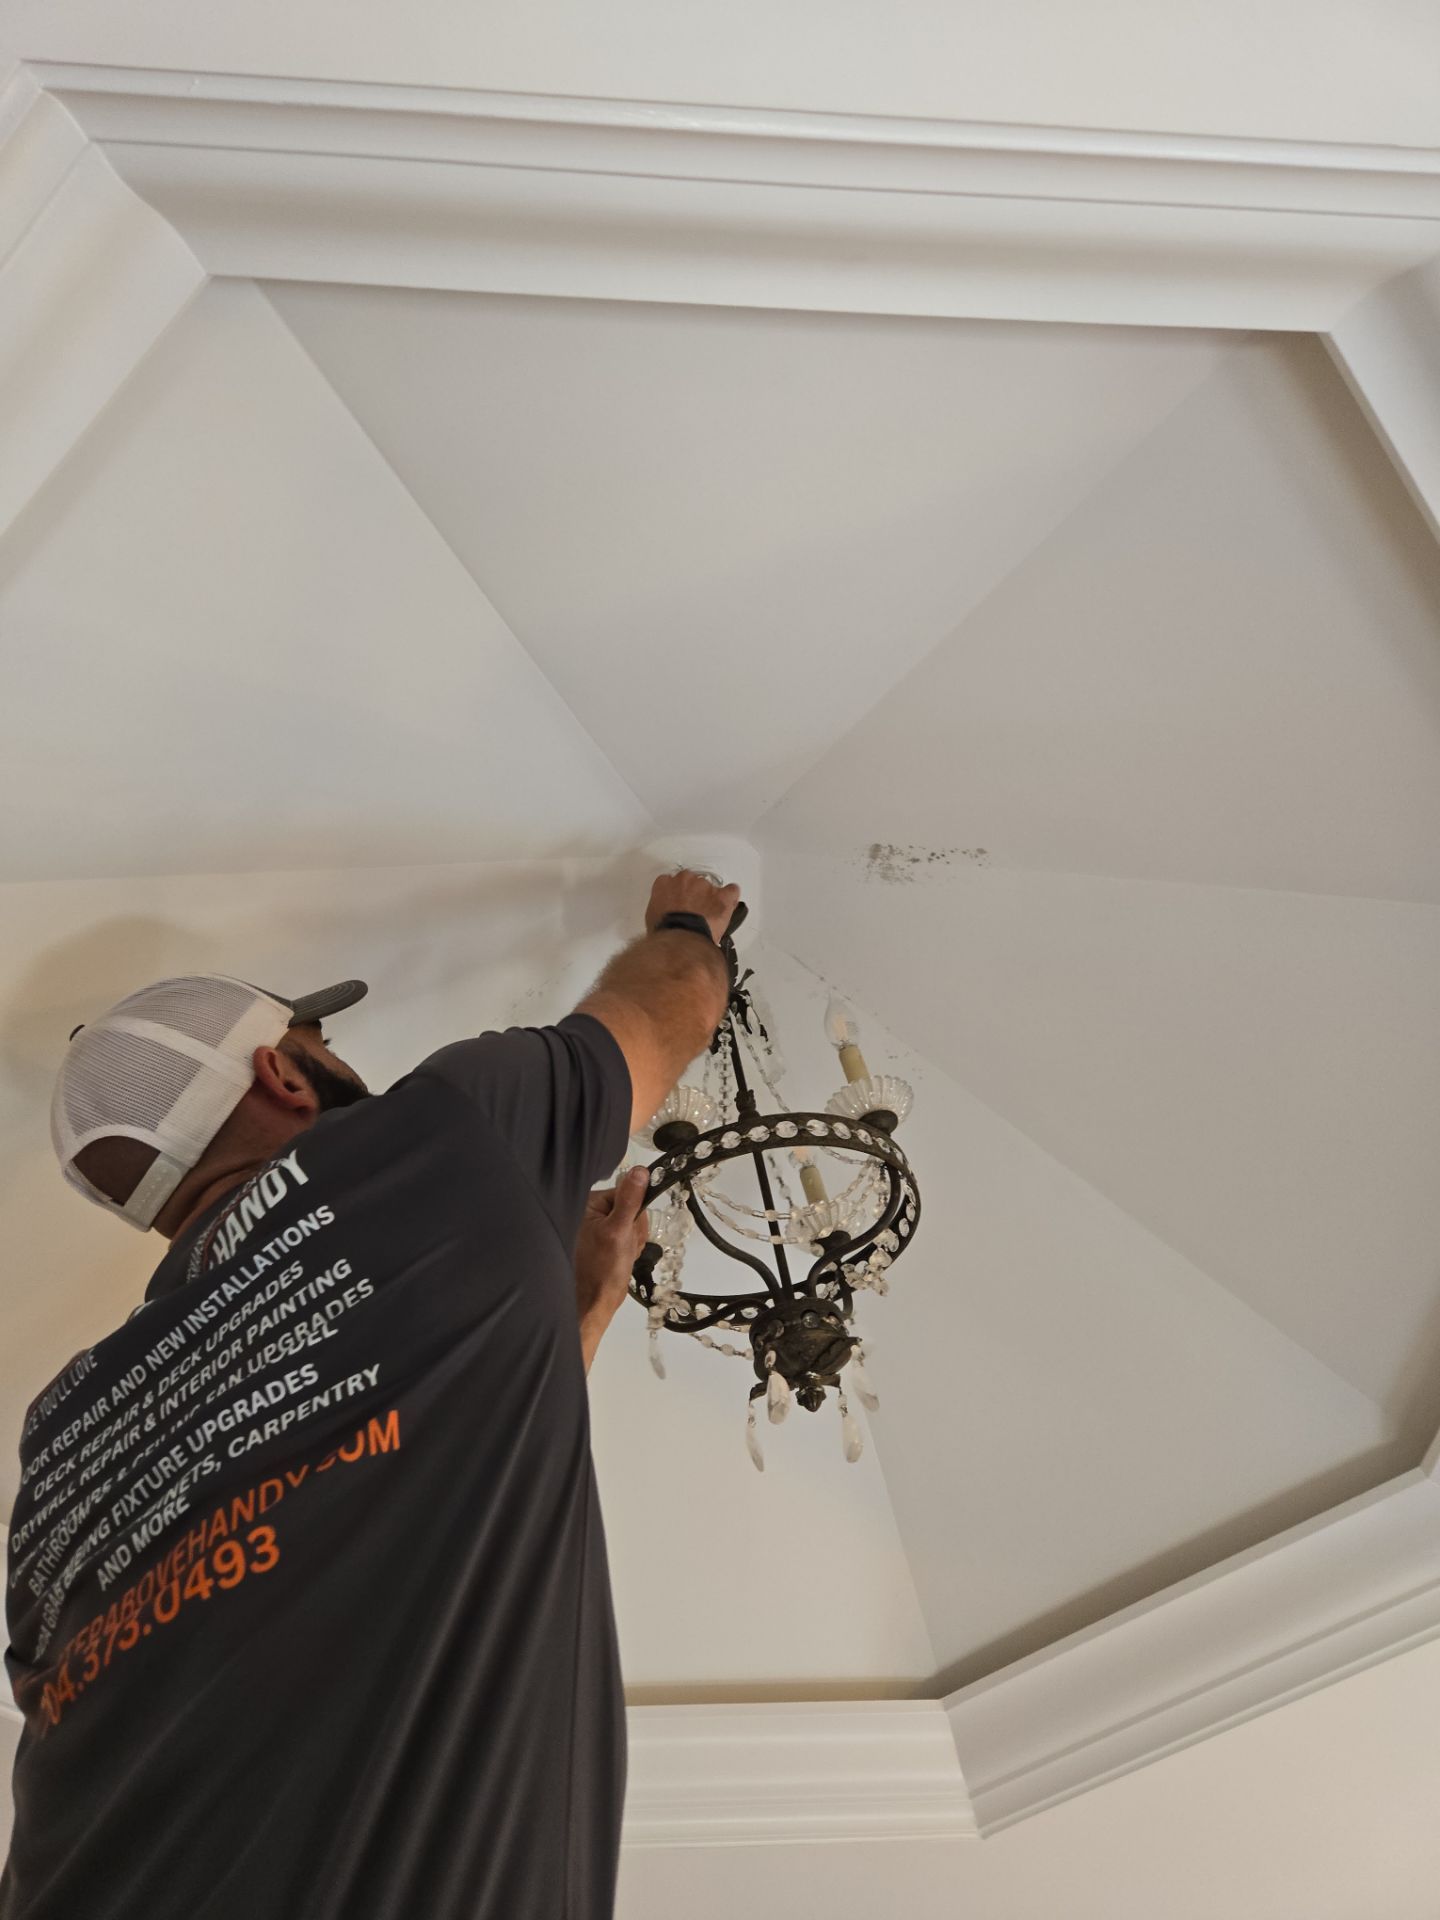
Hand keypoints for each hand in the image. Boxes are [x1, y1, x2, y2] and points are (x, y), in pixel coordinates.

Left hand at [575, 1167, 650, 1372]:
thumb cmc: (602, 1271)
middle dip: (634, 1230)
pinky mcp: (601, 1241)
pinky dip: (629, 1248)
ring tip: (621, 1256)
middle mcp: (589, 1212)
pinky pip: (626, 1236)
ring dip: (633, 1241)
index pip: (626, 1192)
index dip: (635, 1213)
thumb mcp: (619, 1232)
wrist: (594, 1304)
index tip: (630, 1230)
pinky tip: (620, 1260)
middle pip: (630, 1208)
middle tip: (625, 1248)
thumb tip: (640, 1171)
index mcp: (588, 1203)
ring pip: (631, 1224)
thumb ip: (630, 1200)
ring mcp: (595, 1227)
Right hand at [646, 868, 742, 946]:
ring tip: (709, 915)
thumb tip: (665, 916)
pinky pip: (731, 891)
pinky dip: (731, 898)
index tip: (679, 901)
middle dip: (694, 894)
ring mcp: (704, 886)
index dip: (677, 893)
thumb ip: (660, 908)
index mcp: (665, 883)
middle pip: (692, 881)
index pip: (671, 881)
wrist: (681, 938)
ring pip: (711, 887)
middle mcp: (685, 879)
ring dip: (711, 899)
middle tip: (694, 910)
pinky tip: (729, 904)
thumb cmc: (666, 930)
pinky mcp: (721, 896)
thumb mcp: (652, 918)